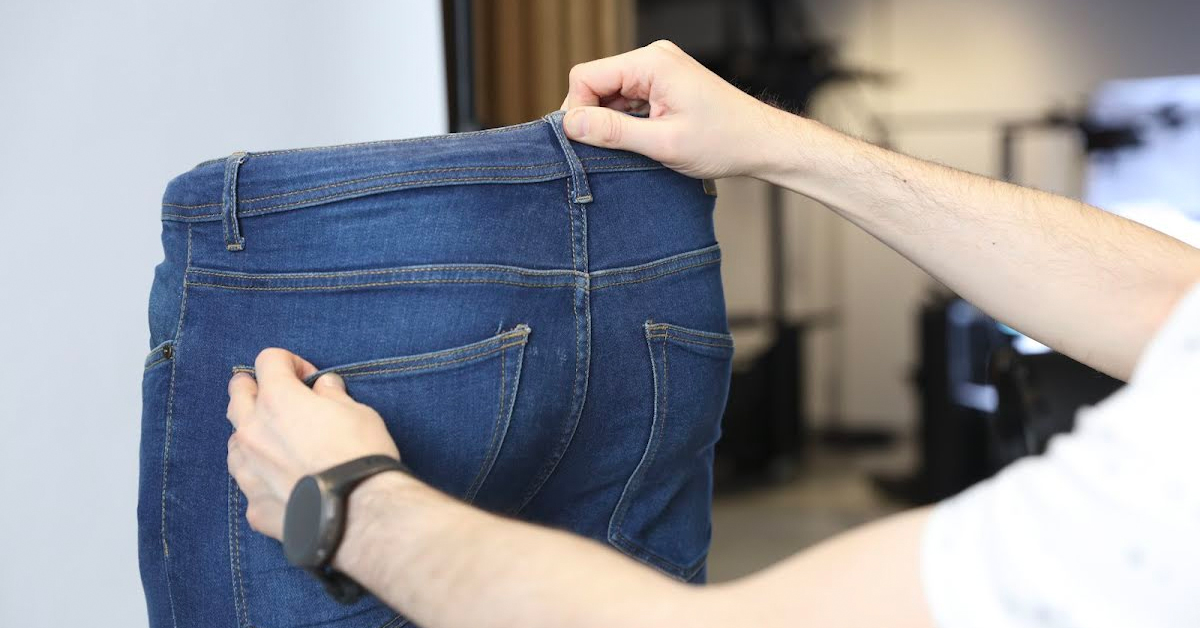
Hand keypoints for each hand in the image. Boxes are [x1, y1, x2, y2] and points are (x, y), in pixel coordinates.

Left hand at [226, 347, 399, 539]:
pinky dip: (262, 473)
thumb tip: (324, 387)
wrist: (357, 513)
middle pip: (237, 393)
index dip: (291, 363)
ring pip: (235, 438)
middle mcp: (252, 430)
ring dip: (254, 432)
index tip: (310, 379)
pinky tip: (285, 480)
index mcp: (278, 400)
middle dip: (257, 388)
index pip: (268, 360)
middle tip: (282, 398)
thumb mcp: (357, 411)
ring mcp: (247, 469)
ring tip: (282, 443)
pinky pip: (248, 479)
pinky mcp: (252, 503)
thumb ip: (332, 395)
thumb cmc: (360, 455)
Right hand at [561, 39, 789, 179]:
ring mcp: (659, 69)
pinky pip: (628, 98)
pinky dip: (627, 121)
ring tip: (634, 149)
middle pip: (596, 83)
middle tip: (608, 152)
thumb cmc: (724, 141)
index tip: (585, 143)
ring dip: (612, 122)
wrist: (761, 143)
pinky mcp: (664, 84)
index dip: (578, 111)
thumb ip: (614, 131)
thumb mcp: (663, 143)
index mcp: (651, 63)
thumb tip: (571, 125)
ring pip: (611, 93)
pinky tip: (642, 141)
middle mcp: (653, 58)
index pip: (586, 76)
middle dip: (595, 117)